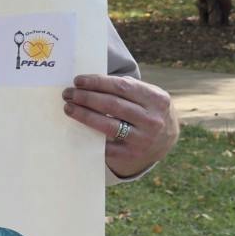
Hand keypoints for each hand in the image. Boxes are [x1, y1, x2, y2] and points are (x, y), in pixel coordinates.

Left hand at [63, 74, 178, 178]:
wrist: (166, 139)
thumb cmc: (149, 110)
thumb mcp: (148, 95)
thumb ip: (128, 87)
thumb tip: (91, 81)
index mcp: (157, 99)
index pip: (121, 87)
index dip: (97, 82)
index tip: (78, 81)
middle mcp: (152, 120)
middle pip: (112, 105)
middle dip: (86, 98)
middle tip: (68, 94)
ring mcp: (143, 139)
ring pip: (107, 126)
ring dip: (84, 115)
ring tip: (69, 108)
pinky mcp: (131, 154)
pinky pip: (106, 145)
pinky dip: (90, 136)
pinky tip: (78, 128)